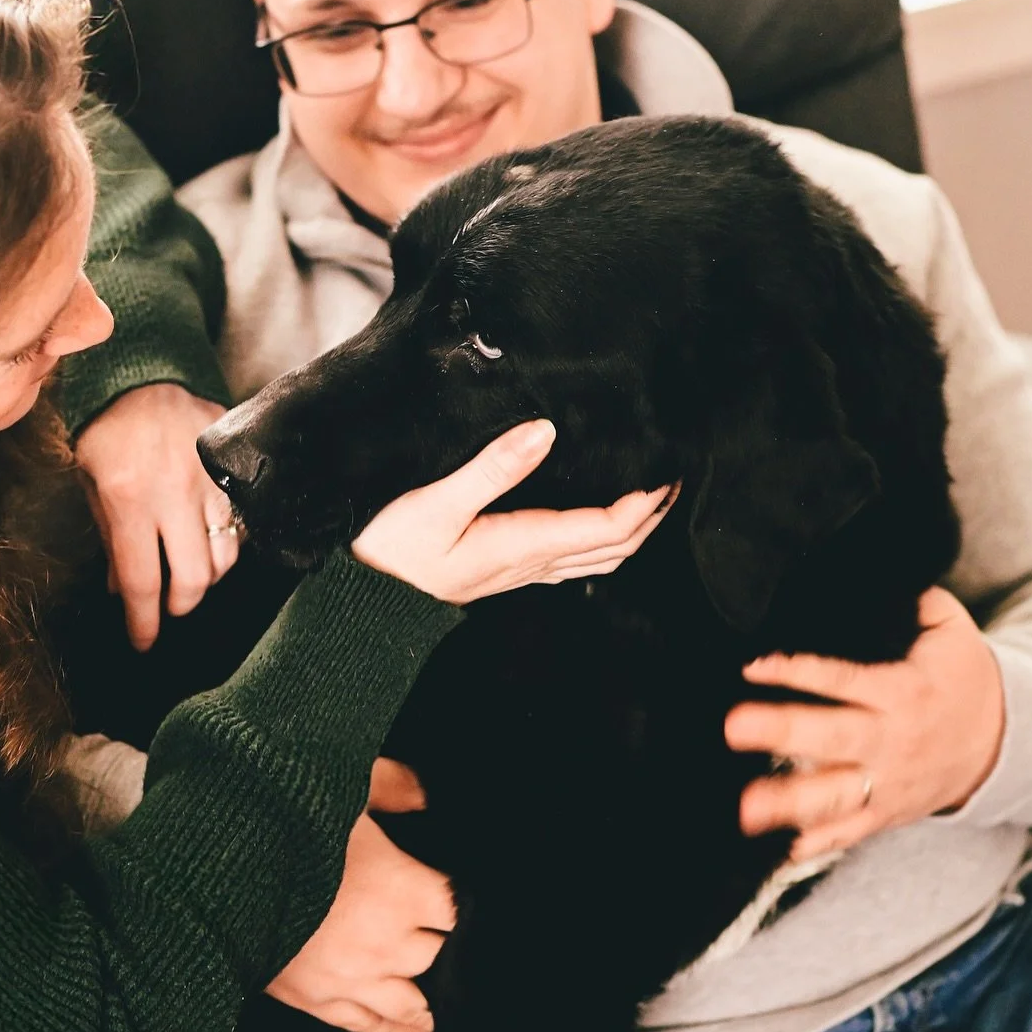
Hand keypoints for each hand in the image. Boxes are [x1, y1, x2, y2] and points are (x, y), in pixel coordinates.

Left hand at [74, 384, 236, 650]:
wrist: (145, 376)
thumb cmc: (108, 431)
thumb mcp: (92, 483)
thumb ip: (110, 540)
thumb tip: (120, 590)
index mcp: (129, 500)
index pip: (141, 582)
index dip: (144, 622)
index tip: (143, 643)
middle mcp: (173, 496)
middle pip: (193, 580)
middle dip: (181, 605)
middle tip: (168, 606)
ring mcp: (210, 482)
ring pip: (224, 557)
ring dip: (206, 576)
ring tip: (189, 573)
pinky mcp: (233, 471)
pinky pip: (242, 524)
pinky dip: (228, 543)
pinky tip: (211, 541)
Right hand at [267, 757, 448, 1031]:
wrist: (207, 872)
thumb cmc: (276, 822)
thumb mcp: (341, 783)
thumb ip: (392, 785)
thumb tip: (426, 794)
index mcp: (398, 888)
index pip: (457, 907)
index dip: (461, 901)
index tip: (460, 896)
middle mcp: (382, 941)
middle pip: (437, 955)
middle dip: (442, 945)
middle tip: (448, 942)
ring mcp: (349, 978)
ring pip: (410, 1004)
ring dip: (429, 1003)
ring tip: (446, 1008)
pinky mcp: (314, 1001)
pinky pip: (366, 1025)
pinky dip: (393, 1030)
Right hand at [352, 419, 677, 606]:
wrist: (355, 599)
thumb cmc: (385, 547)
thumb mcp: (433, 502)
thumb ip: (491, 468)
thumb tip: (545, 431)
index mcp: (520, 546)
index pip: (607, 528)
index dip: (645, 502)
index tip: (668, 468)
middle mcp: (527, 565)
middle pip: (614, 548)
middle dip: (651, 516)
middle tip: (676, 477)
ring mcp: (517, 573)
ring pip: (596, 560)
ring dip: (631, 531)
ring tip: (650, 498)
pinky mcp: (502, 571)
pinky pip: (570, 562)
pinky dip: (599, 541)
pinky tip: (597, 521)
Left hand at [725, 586, 1005, 861]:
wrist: (1005, 741)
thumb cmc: (964, 677)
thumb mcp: (949, 630)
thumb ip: (910, 600)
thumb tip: (872, 573)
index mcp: (903, 692)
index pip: (843, 680)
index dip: (798, 672)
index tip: (753, 666)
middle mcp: (894, 741)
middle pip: (832, 738)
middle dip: (783, 732)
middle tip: (733, 727)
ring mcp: (891, 782)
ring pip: (837, 795)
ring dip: (790, 803)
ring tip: (746, 809)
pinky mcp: (889, 812)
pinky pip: (852, 831)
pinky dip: (820, 843)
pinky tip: (783, 850)